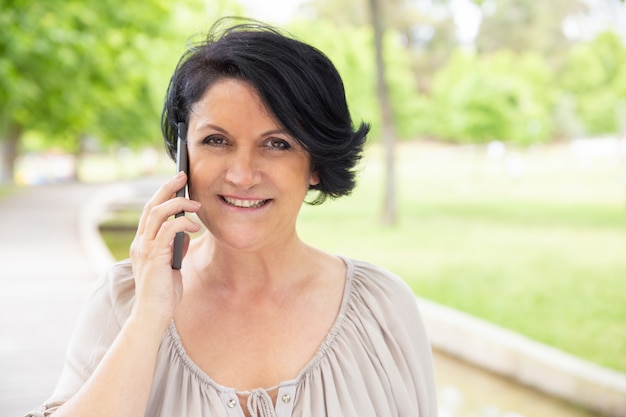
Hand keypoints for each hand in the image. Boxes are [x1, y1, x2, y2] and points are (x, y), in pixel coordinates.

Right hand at [129, 172, 200, 328]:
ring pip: (159, 213)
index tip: (176, 182)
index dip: (162, 193)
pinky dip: (183, 223)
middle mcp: (141, 243)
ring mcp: (146, 249)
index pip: (150, 210)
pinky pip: (169, 230)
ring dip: (179, 203)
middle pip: (152, 205)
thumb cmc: (163, 293)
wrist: (153, 315)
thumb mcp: (171, 265)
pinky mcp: (155, 257)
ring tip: (196, 203)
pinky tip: (194, 225)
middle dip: (168, 187)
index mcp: (143, 243)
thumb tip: (185, 232)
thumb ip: (175, 248)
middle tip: (183, 174)